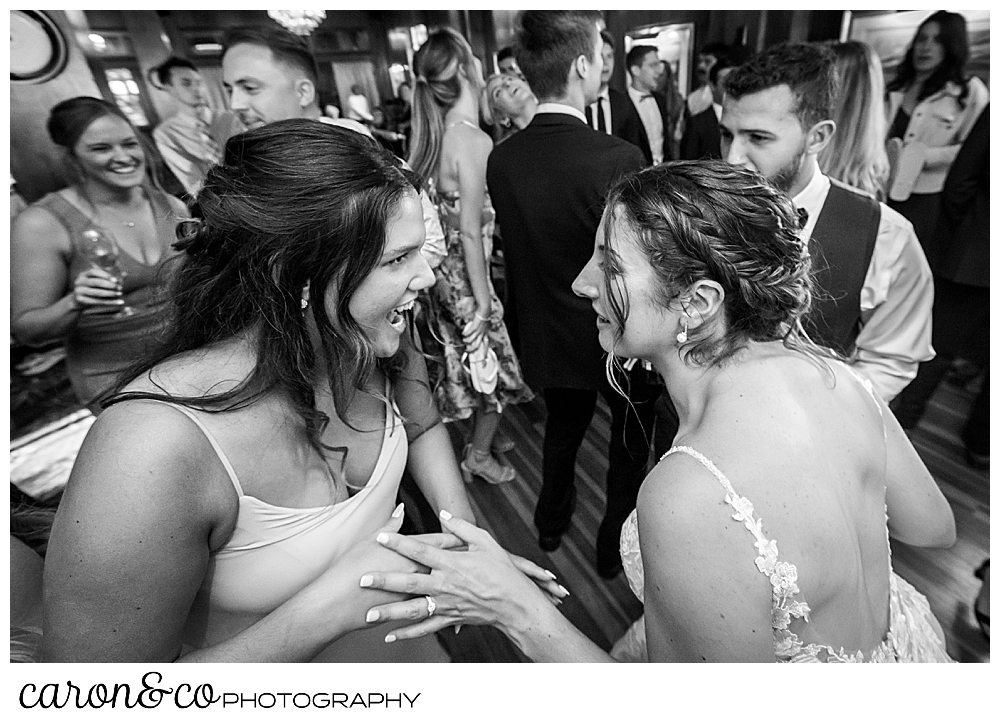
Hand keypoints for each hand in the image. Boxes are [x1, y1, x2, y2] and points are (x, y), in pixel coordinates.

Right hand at [72, 267, 123, 313]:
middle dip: (109, 285)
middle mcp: (79, 281)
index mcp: (83, 274)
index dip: (105, 275)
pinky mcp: (80, 300)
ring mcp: (78, 291)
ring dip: (110, 294)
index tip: (116, 280)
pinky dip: (109, 302)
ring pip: (97, 293)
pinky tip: (119, 302)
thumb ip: (108, 278)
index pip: (94, 272)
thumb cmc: (92, 289)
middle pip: (96, 282)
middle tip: (120, 288)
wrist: (78, 301)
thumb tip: (125, 274)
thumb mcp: (97, 281)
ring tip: (120, 294)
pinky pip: (97, 302)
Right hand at [298, 504, 460, 638]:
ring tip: (473, 581)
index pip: (435, 542)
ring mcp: (412, 593)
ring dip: (458, 583)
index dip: (451, 537)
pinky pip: (432, 609)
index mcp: (406, 553)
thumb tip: (401, 510)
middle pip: (445, 563)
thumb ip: (389, 526)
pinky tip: (454, 607)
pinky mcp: (406, 611)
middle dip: (462, 559)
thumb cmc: (348, 570)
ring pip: (443, 586)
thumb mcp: (368, 542)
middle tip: (477, 555)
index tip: (464, 535)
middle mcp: (414, 572)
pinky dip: (444, 606)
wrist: (335, 604)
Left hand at [359, 511, 568, 641]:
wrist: (517, 604)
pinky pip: (426, 628)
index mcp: (452, 563)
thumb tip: (443, 514)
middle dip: (385, 581)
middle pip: (410, 583)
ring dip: (390, 613)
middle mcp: (446, 584)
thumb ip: (461, 528)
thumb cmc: (503, 571)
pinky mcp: (451, 619)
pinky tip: (391, 636)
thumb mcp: (485, 541)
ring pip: (413, 610)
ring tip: (369, 615)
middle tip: (363, 579)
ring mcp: (447, 604)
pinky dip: (408, 634)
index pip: (420, 551)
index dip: (399, 543)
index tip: (380, 537)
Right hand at [461, 311, 490, 349]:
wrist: (485, 312)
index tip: (481, 353)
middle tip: (466, 350)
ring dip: (465, 341)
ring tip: (463, 340)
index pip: (485, 344)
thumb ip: (484, 329)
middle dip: (471, 350)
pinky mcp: (474, 328)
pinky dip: (464, 334)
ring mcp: (478, 332)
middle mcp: (482, 334)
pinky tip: (462, 333)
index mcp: (485, 334)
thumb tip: (482, 329)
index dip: (483, 349)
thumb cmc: (486, 317)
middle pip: (477, 346)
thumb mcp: (487, 325)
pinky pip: (467, 334)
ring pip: (470, 341)